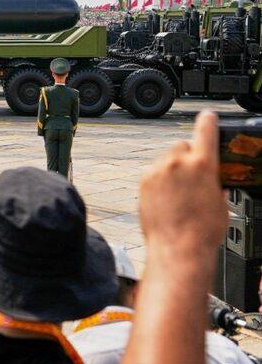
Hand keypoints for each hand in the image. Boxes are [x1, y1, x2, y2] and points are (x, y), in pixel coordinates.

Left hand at [139, 111, 226, 261]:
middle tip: (192, 176)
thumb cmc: (201, 231)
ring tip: (179, 192)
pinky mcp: (143, 182)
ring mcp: (157, 171)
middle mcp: (177, 163)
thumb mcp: (220, 204)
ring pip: (166, 159)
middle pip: (182, 146)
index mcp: (203, 164)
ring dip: (172, 168)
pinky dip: (160, 180)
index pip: (205, 131)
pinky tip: (166, 198)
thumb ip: (215, 185)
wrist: (177, 248)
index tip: (207, 115)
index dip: (208, 121)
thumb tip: (213, 184)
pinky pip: (153, 172)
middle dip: (188, 156)